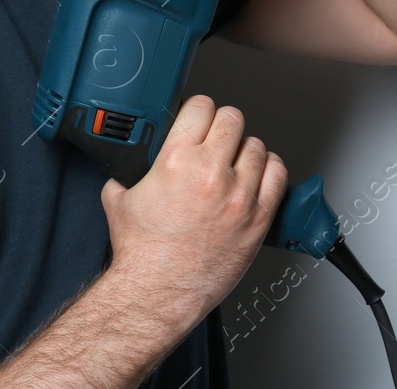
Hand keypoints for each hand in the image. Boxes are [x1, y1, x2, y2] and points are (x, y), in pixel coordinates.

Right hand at [98, 95, 287, 337]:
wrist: (159, 290)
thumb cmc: (142, 253)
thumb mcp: (119, 198)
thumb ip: (130, 172)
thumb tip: (133, 163)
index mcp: (177, 160)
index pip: (201, 106)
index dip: (197, 109)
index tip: (196, 117)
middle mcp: (211, 173)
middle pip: (233, 119)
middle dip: (221, 124)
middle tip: (215, 136)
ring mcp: (239, 196)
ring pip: (257, 145)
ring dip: (244, 149)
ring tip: (234, 160)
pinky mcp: (258, 218)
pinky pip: (277, 175)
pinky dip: (269, 169)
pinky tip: (257, 175)